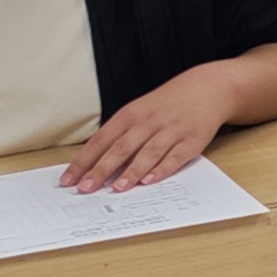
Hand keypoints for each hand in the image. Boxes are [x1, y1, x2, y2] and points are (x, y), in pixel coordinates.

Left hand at [62, 70, 229, 191]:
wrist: (207, 88)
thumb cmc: (167, 104)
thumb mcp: (139, 111)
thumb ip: (120, 135)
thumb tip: (94, 164)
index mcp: (131, 114)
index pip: (101, 140)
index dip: (84, 161)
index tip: (69, 180)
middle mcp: (149, 122)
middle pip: (121, 148)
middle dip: (101, 170)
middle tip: (86, 188)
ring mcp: (171, 131)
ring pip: (147, 153)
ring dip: (131, 171)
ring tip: (117, 188)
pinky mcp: (192, 140)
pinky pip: (175, 157)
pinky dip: (163, 169)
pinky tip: (151, 180)